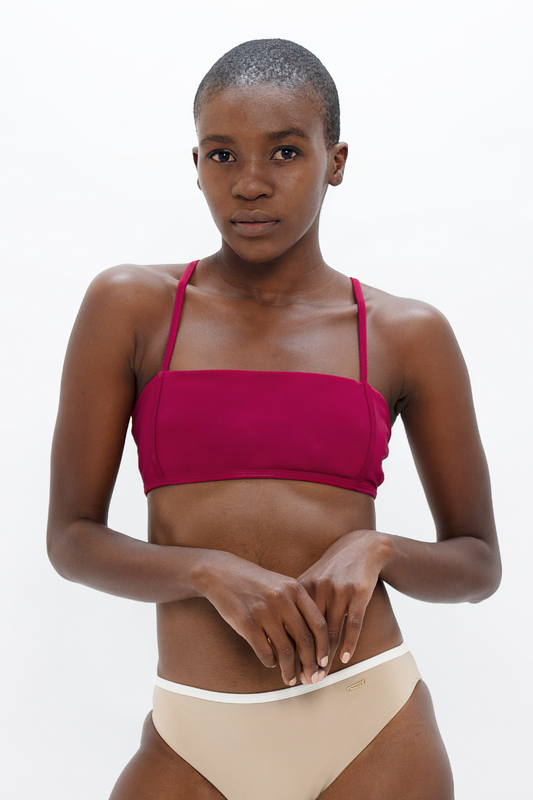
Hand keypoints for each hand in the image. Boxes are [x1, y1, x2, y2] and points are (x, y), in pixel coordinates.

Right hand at [199, 550, 329, 685]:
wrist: (221, 573)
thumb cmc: (254, 582)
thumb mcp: (281, 585)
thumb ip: (298, 606)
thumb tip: (313, 641)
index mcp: (295, 589)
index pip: (318, 623)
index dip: (324, 647)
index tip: (324, 661)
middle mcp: (282, 599)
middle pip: (305, 640)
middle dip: (311, 664)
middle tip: (312, 677)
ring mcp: (264, 611)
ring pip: (286, 651)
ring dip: (291, 670)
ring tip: (291, 678)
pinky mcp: (247, 623)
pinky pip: (265, 652)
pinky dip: (271, 663)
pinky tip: (272, 663)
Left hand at [298, 530, 391, 673]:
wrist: (361, 547)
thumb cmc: (333, 569)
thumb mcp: (311, 580)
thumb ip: (297, 603)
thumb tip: (279, 632)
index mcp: (302, 587)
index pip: (292, 624)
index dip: (289, 648)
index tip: (286, 668)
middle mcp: (318, 588)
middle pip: (309, 631)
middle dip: (306, 658)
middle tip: (304, 679)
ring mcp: (339, 591)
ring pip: (330, 631)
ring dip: (325, 656)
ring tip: (321, 675)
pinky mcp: (358, 593)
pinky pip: (353, 623)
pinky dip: (348, 643)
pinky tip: (344, 659)